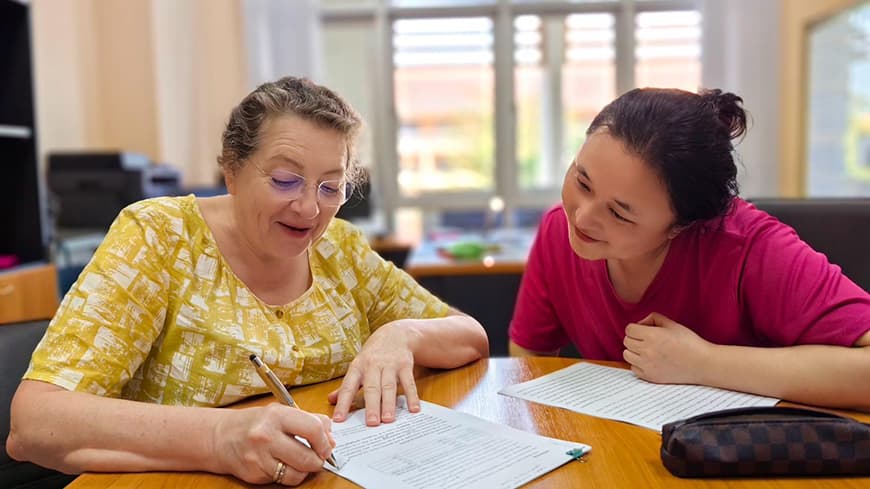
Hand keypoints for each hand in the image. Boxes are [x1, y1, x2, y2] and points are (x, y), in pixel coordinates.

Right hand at [211, 403, 333, 485]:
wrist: (221, 437)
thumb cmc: (255, 423)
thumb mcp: (280, 412)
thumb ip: (308, 420)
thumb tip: (331, 437)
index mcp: (276, 415)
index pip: (313, 429)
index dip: (325, 441)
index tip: (327, 445)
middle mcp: (267, 435)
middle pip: (308, 457)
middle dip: (318, 460)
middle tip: (318, 457)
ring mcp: (259, 457)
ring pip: (298, 474)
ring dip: (305, 470)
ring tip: (300, 461)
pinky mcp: (255, 474)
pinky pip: (284, 480)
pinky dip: (289, 475)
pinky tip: (283, 465)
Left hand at [328, 321, 419, 425]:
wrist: (395, 334)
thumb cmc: (373, 355)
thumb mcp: (357, 367)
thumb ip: (346, 386)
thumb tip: (330, 400)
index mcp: (357, 368)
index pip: (348, 387)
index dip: (342, 403)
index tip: (339, 420)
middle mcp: (373, 366)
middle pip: (372, 388)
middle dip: (371, 406)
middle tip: (371, 423)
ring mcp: (390, 365)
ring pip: (389, 386)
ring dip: (389, 403)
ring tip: (388, 420)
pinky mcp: (405, 365)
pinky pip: (409, 382)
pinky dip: (412, 396)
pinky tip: (414, 409)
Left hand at [622, 312, 712, 384]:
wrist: (702, 364)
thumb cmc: (689, 342)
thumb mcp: (672, 324)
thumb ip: (653, 318)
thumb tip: (640, 323)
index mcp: (651, 336)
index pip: (629, 329)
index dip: (636, 328)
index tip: (643, 330)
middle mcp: (647, 351)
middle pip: (626, 341)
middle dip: (634, 338)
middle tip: (647, 340)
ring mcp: (647, 365)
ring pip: (627, 355)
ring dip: (634, 351)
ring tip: (647, 350)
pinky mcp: (650, 377)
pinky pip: (633, 368)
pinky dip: (638, 364)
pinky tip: (650, 361)